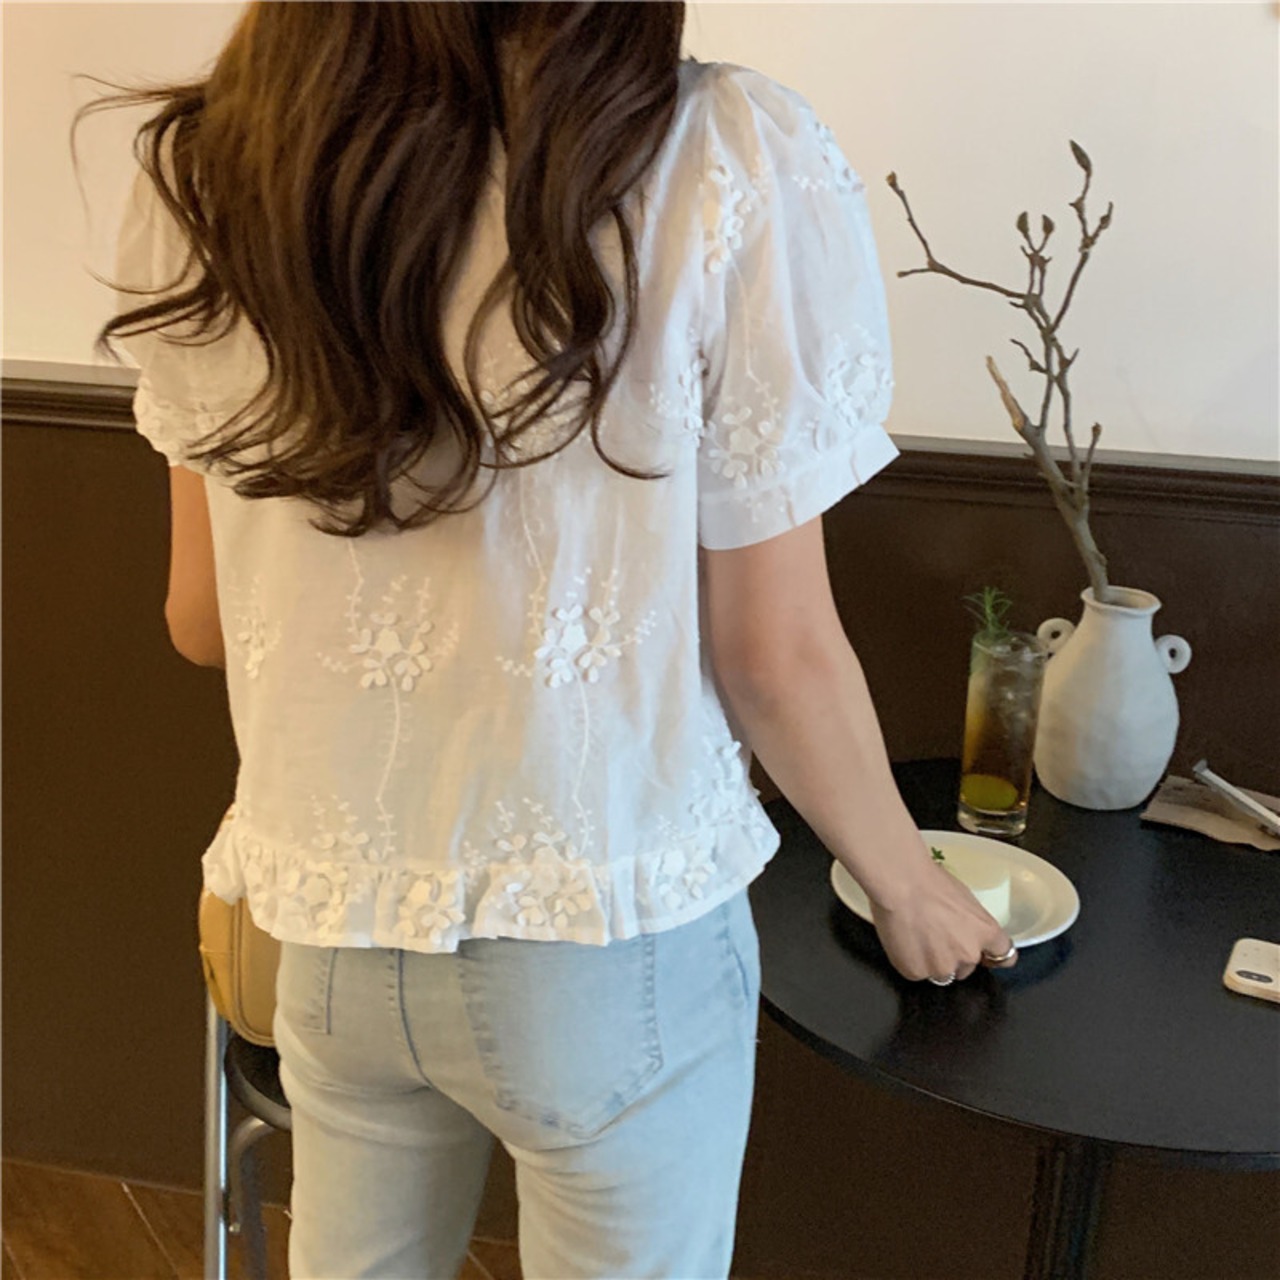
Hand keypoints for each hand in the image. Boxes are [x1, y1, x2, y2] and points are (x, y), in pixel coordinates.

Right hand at [867, 858, 1016, 983]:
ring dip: (932, 961)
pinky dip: (910, 961)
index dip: (992, 957)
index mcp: (986, 932)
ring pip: (941, 972)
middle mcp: (969, 955)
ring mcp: (943, 967)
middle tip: (934, 935)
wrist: (901, 884)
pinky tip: (902, 940)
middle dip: (953, 956)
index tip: (986, 957)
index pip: (1004, 956)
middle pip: (967, 967)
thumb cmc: (929, 881)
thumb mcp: (963, 898)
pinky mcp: (917, 972)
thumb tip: (963, 930)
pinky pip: (915, 971)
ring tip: (915, 936)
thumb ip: (971, 923)